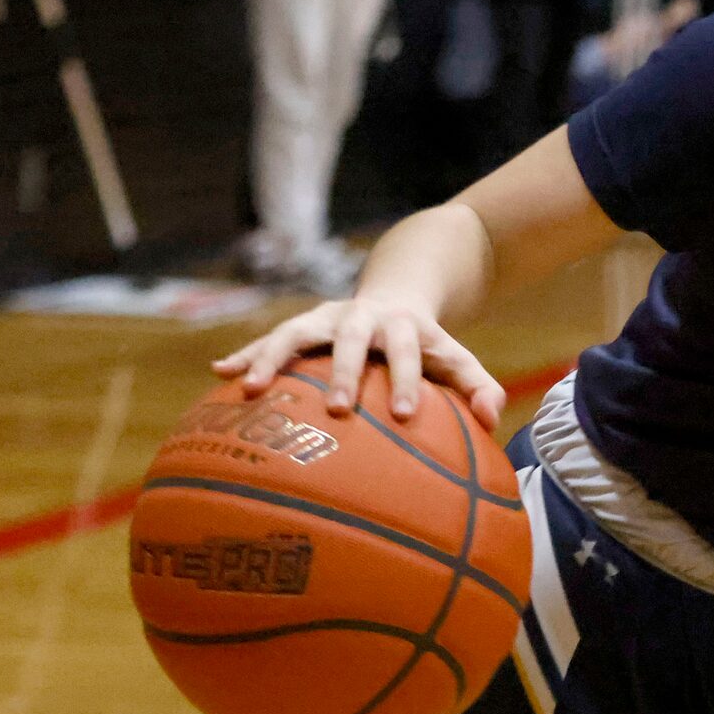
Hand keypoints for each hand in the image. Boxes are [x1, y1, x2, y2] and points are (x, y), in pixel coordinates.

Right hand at [213, 296, 506, 428]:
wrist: (396, 294)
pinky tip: (219, 373)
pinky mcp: (300, 326)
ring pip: (296, 332)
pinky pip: (267, 340)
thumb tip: (494, 419)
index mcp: (402, 326)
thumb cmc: (426, 345)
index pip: (407, 350)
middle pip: (349, 338)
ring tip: (251, 389)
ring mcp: (325, 318)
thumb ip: (478, 386)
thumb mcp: (457, 359)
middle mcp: (361, 317)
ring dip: (273, 357)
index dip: (407, 379)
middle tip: (338, 409)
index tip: (405, 414)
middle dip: (343, 371)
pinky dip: (245, 355)